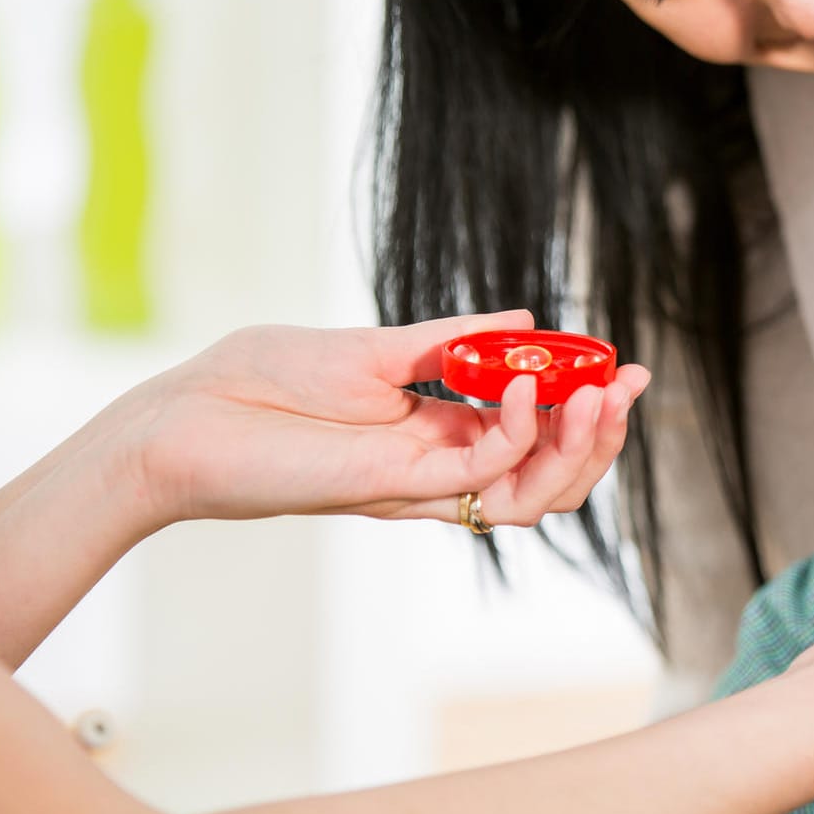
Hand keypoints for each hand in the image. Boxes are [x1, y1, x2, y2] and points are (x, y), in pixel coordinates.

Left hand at [116, 311, 650, 531]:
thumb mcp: (373, 348)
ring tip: (600, 391)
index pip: (536, 438)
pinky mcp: (393, 485)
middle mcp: (438, 468)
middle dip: (602, 434)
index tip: (624, 366)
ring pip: (530, 494)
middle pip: (549, 476)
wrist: (183, 419)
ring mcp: (419, 483)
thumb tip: (526, 319)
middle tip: (629, 383)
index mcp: (438, 434)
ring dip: (577, 446)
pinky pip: (479, 476)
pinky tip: (525, 383)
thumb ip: (452, 340)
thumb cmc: (260, 381)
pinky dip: (515, 433)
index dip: (586, 409)